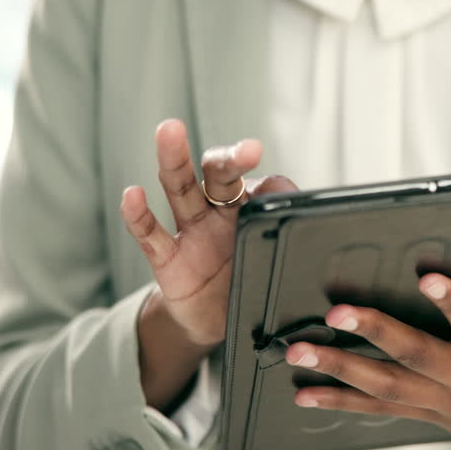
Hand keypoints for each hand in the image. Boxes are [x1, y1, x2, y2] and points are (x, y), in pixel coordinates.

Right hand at [123, 120, 297, 409]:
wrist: (215, 319)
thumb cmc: (248, 278)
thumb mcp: (275, 261)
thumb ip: (291, 242)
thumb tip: (317, 227)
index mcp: (251, 210)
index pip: (263, 186)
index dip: (274, 186)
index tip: (286, 192)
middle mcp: (219, 212)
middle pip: (220, 176)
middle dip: (231, 160)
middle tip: (248, 150)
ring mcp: (191, 232)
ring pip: (181, 190)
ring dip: (175, 159)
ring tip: (170, 130)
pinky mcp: (167, 259)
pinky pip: (150, 234)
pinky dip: (139, 215)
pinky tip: (133, 195)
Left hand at [286, 275, 450, 449]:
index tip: (431, 277)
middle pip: (417, 357)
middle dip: (375, 334)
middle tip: (338, 313)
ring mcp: (448, 405)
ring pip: (387, 386)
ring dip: (340, 369)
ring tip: (299, 352)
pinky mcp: (435, 417)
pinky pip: (382, 410)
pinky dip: (343, 403)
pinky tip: (307, 394)